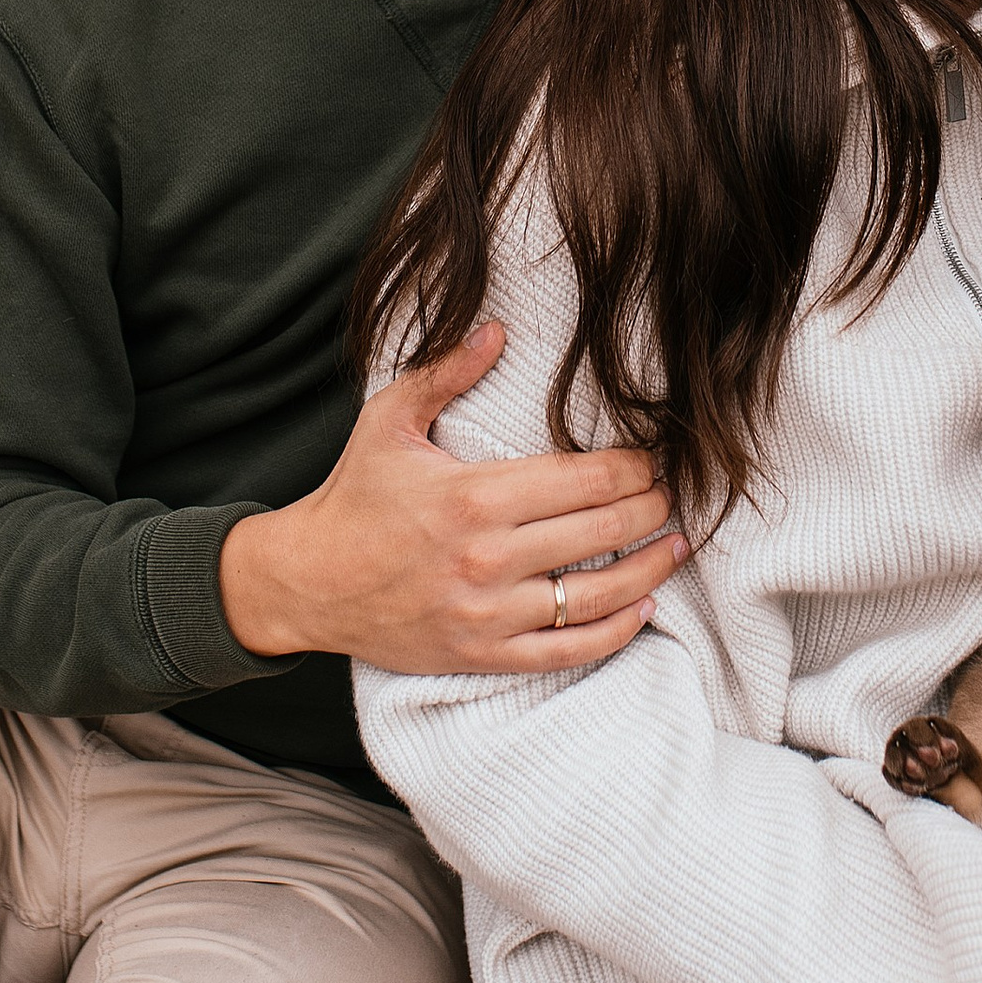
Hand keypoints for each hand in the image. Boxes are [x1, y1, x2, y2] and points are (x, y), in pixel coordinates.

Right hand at [217, 322, 687, 674]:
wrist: (306, 582)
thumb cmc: (353, 496)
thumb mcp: (388, 421)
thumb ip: (446, 373)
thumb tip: (496, 327)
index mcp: (473, 497)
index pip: (583, 480)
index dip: (633, 467)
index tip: (652, 457)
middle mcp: (487, 559)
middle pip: (601, 532)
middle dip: (650, 508)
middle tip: (671, 493)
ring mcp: (488, 614)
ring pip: (596, 595)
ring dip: (650, 569)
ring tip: (675, 545)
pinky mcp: (483, 654)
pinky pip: (569, 650)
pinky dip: (615, 630)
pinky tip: (643, 607)